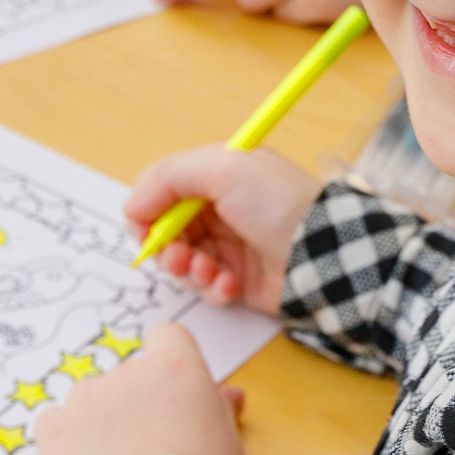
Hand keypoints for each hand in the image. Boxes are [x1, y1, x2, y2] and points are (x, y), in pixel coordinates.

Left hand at [36, 324, 246, 454]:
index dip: (171, 363)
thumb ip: (220, 408)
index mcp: (173, 366)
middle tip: (152, 445)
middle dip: (138, 401)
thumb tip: (230, 394)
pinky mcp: (54, 431)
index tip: (173, 393)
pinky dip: (67, 440)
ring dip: (102, 421)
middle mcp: (126, 372)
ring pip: (92, 399)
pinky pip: (56, 423)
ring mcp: (85, 399)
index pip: (167, 337)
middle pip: (129, 374)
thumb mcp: (228, 441)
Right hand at [127, 147, 323, 311]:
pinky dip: (212, 287)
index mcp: (217, 175)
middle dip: (167, 246)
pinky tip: (230, 284)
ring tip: (208, 270)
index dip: (148, 210)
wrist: (321, 254)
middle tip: (179, 255)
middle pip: (167, 229)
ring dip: (187, 268)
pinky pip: (206, 287)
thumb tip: (133, 204)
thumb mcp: (223, 167)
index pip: (163, 190)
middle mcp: (220, 208)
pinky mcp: (238, 279)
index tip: (146, 228)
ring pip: (182, 261)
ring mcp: (229, 245)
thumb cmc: (277, 204)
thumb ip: (169, 177)